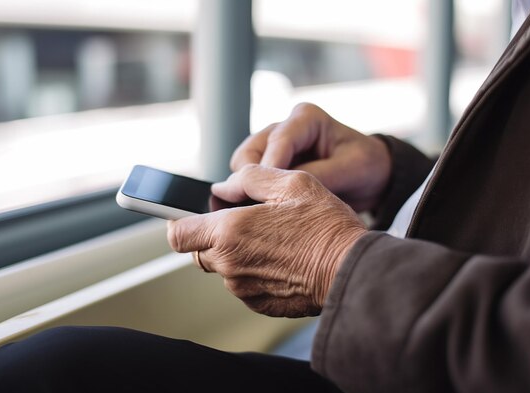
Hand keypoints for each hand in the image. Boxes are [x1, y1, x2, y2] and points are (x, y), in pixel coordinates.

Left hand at [167, 164, 366, 316]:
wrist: (352, 271)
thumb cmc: (325, 226)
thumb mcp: (292, 183)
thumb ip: (249, 178)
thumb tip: (224, 187)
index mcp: (230, 232)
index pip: (177, 234)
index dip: (179, 222)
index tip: (189, 216)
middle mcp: (230, 265)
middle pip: (199, 251)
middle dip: (214, 235)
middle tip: (247, 221)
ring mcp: (244, 288)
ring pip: (223, 268)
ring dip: (236, 253)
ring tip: (273, 239)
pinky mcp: (259, 304)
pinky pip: (243, 283)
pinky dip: (254, 271)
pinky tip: (282, 259)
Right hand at [231, 103, 391, 211]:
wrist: (371, 175)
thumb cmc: (365, 167)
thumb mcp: (349, 170)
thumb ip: (317, 177)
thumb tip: (283, 192)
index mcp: (306, 119)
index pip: (278, 141)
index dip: (269, 168)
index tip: (265, 195)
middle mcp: (283, 127)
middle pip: (249, 152)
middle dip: (251, 180)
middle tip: (262, 209)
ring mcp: (272, 145)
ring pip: (242, 166)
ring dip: (247, 189)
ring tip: (263, 212)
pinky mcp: (268, 164)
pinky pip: (247, 179)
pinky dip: (251, 194)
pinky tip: (263, 211)